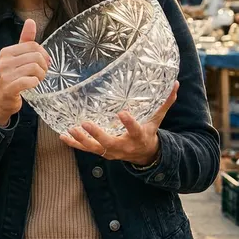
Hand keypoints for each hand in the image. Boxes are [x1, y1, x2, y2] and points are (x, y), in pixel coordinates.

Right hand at [0, 19, 49, 126]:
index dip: (43, 54)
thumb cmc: (11, 77)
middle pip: (35, 56)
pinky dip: (35, 83)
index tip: (44, 63)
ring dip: (41, 75)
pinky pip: (30, 81)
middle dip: (43, 66)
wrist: (0, 100)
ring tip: (37, 79)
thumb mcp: (17, 57)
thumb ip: (25, 40)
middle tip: (41, 73)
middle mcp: (4, 61)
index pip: (33, 45)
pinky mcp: (10, 87)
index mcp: (6, 52)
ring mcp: (6, 75)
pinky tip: (33, 85)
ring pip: (34, 68)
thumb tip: (31, 21)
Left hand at [60, 83, 179, 165]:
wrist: (144, 155)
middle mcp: (123, 145)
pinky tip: (63, 136)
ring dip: (82, 140)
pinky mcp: (101, 152)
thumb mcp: (157, 119)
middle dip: (97, 134)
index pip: (135, 130)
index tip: (122, 113)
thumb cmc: (148, 132)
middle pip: (109, 142)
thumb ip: (164, 102)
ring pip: (94, 148)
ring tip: (71, 130)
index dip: (129, 123)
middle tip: (85, 123)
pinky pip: (86, 149)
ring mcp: (110, 151)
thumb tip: (176, 83)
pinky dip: (74, 144)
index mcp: (138, 136)